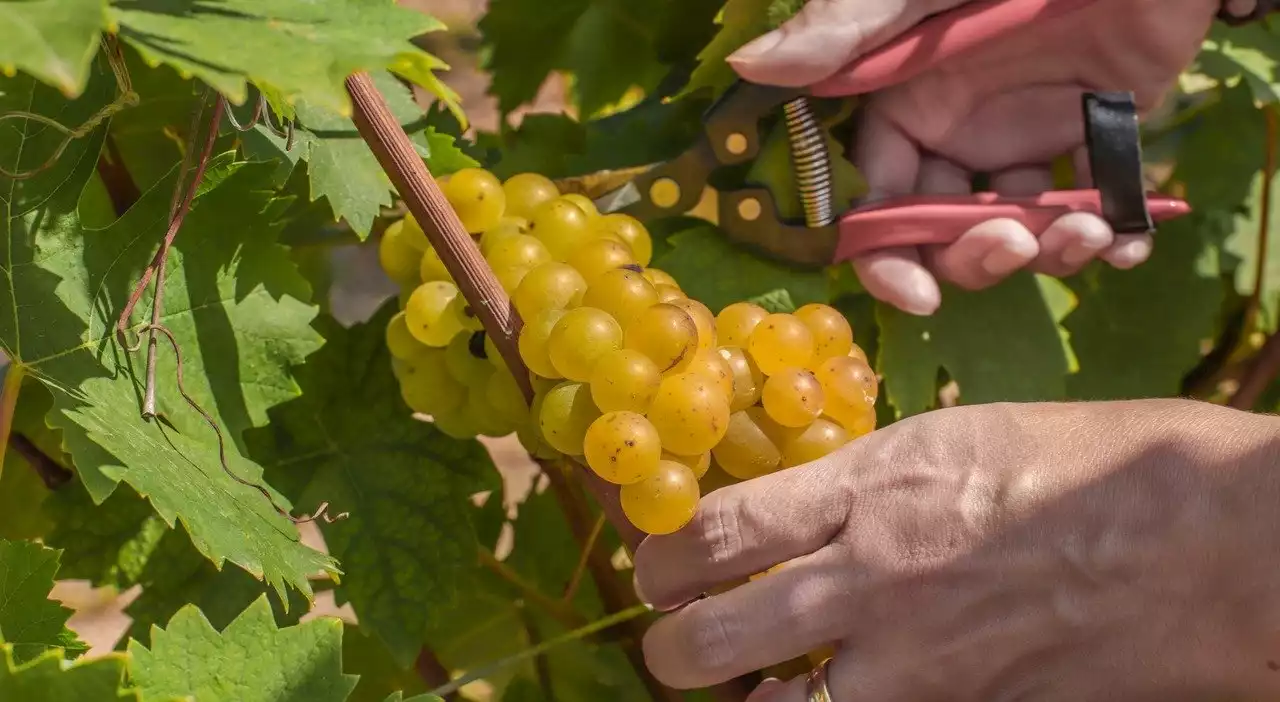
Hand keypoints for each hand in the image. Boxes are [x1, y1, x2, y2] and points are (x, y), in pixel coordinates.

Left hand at [633, 399, 1279, 699]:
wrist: (1212, 539)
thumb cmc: (1101, 462)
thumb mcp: (965, 436)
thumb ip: (874, 478)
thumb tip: (816, 508)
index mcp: (869, 484)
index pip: (716, 530)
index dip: (662, 557)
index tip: (656, 568)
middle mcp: (869, 578)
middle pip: (708, 635)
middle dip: (670, 647)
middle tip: (672, 644)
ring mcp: (913, 662)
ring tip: (747, 689)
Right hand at [728, 0, 1219, 314]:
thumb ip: (848, 28)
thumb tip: (749, 63)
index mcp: (910, 100)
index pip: (878, 198)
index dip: (887, 252)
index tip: (916, 295)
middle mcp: (963, 126)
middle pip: (946, 228)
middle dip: (975, 257)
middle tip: (1017, 246)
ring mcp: (1032, 130)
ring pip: (1020, 225)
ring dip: (1050, 251)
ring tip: (1093, 232)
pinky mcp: (1102, 128)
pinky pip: (1100, 199)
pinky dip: (1117, 232)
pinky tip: (1131, 239)